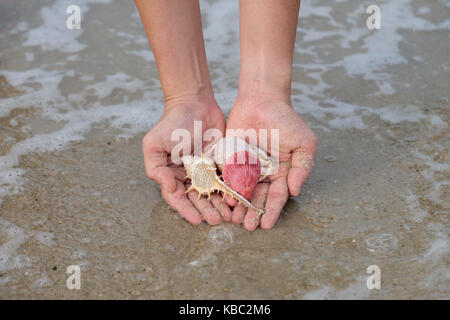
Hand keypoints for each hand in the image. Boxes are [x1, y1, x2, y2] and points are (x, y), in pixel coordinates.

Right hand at [142, 101, 232, 224]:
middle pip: (198, 199)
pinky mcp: (221, 163)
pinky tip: (237, 199)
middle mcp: (189, 176)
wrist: (195, 103)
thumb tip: (168, 188)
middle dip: (207, 211)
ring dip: (220, 206)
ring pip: (213, 193)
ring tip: (228, 216)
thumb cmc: (172, 123)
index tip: (196, 220)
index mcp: (172, 174)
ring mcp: (206, 170)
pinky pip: (227, 180)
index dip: (186, 210)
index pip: (178, 198)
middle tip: (217, 221)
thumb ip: (156, 168)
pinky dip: (231, 191)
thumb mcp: (155, 144)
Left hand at [226, 95, 317, 230]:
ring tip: (234, 220)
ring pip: (241, 192)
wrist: (261, 99)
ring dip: (239, 207)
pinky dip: (225, 189)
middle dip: (253, 213)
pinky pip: (227, 177)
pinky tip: (223, 200)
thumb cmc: (286, 120)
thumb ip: (302, 167)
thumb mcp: (304, 143)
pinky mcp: (230, 160)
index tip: (266, 225)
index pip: (276, 196)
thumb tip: (295, 191)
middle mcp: (263, 174)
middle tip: (248, 227)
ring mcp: (245, 168)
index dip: (272, 211)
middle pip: (258, 198)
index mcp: (281, 173)